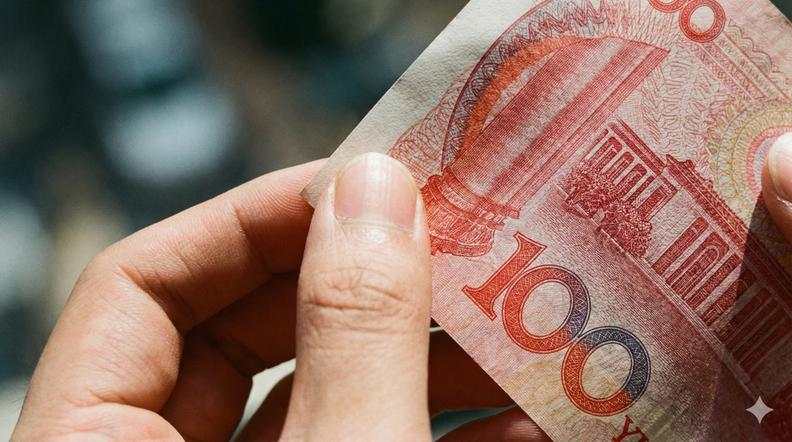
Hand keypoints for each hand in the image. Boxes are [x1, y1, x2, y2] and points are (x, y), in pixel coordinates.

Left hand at [13, 153, 547, 440]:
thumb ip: (352, 335)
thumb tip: (377, 188)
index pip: (141, 284)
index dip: (253, 218)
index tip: (366, 188)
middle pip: (242, 333)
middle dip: (364, 286)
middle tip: (460, 245)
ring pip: (318, 400)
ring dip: (421, 362)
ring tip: (516, 334)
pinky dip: (436, 437)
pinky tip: (519, 421)